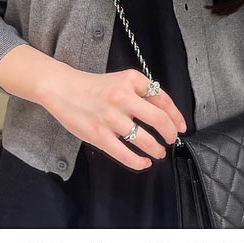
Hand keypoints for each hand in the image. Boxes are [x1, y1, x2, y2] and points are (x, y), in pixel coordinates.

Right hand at [40, 65, 187, 171]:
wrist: (63, 89)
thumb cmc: (93, 87)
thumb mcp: (121, 80)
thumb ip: (141, 93)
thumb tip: (166, 114)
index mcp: (131, 80)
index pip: (163, 99)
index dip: (176, 116)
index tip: (181, 126)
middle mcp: (123, 97)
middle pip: (159, 119)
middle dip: (170, 134)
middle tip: (171, 140)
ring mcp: (111, 117)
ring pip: (144, 139)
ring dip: (156, 149)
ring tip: (158, 152)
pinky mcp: (98, 135)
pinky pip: (125, 153)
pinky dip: (138, 161)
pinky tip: (143, 162)